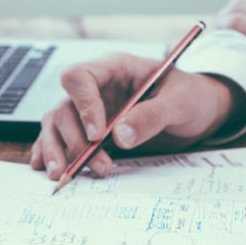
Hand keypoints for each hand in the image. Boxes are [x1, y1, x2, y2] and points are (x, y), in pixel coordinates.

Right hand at [31, 53, 242, 179]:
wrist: (200, 111)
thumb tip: (119, 136)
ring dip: (58, 150)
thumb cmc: (191, 97)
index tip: (97, 135)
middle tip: (98, 165)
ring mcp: (90, 109)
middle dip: (75, 139)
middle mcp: (97, 87)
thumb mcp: (180, 102)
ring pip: (56, 124)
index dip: (83, 105)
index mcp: (115, 68)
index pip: (80, 77)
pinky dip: (50, 152)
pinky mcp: (90, 129)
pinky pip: (60, 137)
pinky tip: (46, 168)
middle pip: (64, 107)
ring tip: (63, 176)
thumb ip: (151, 116)